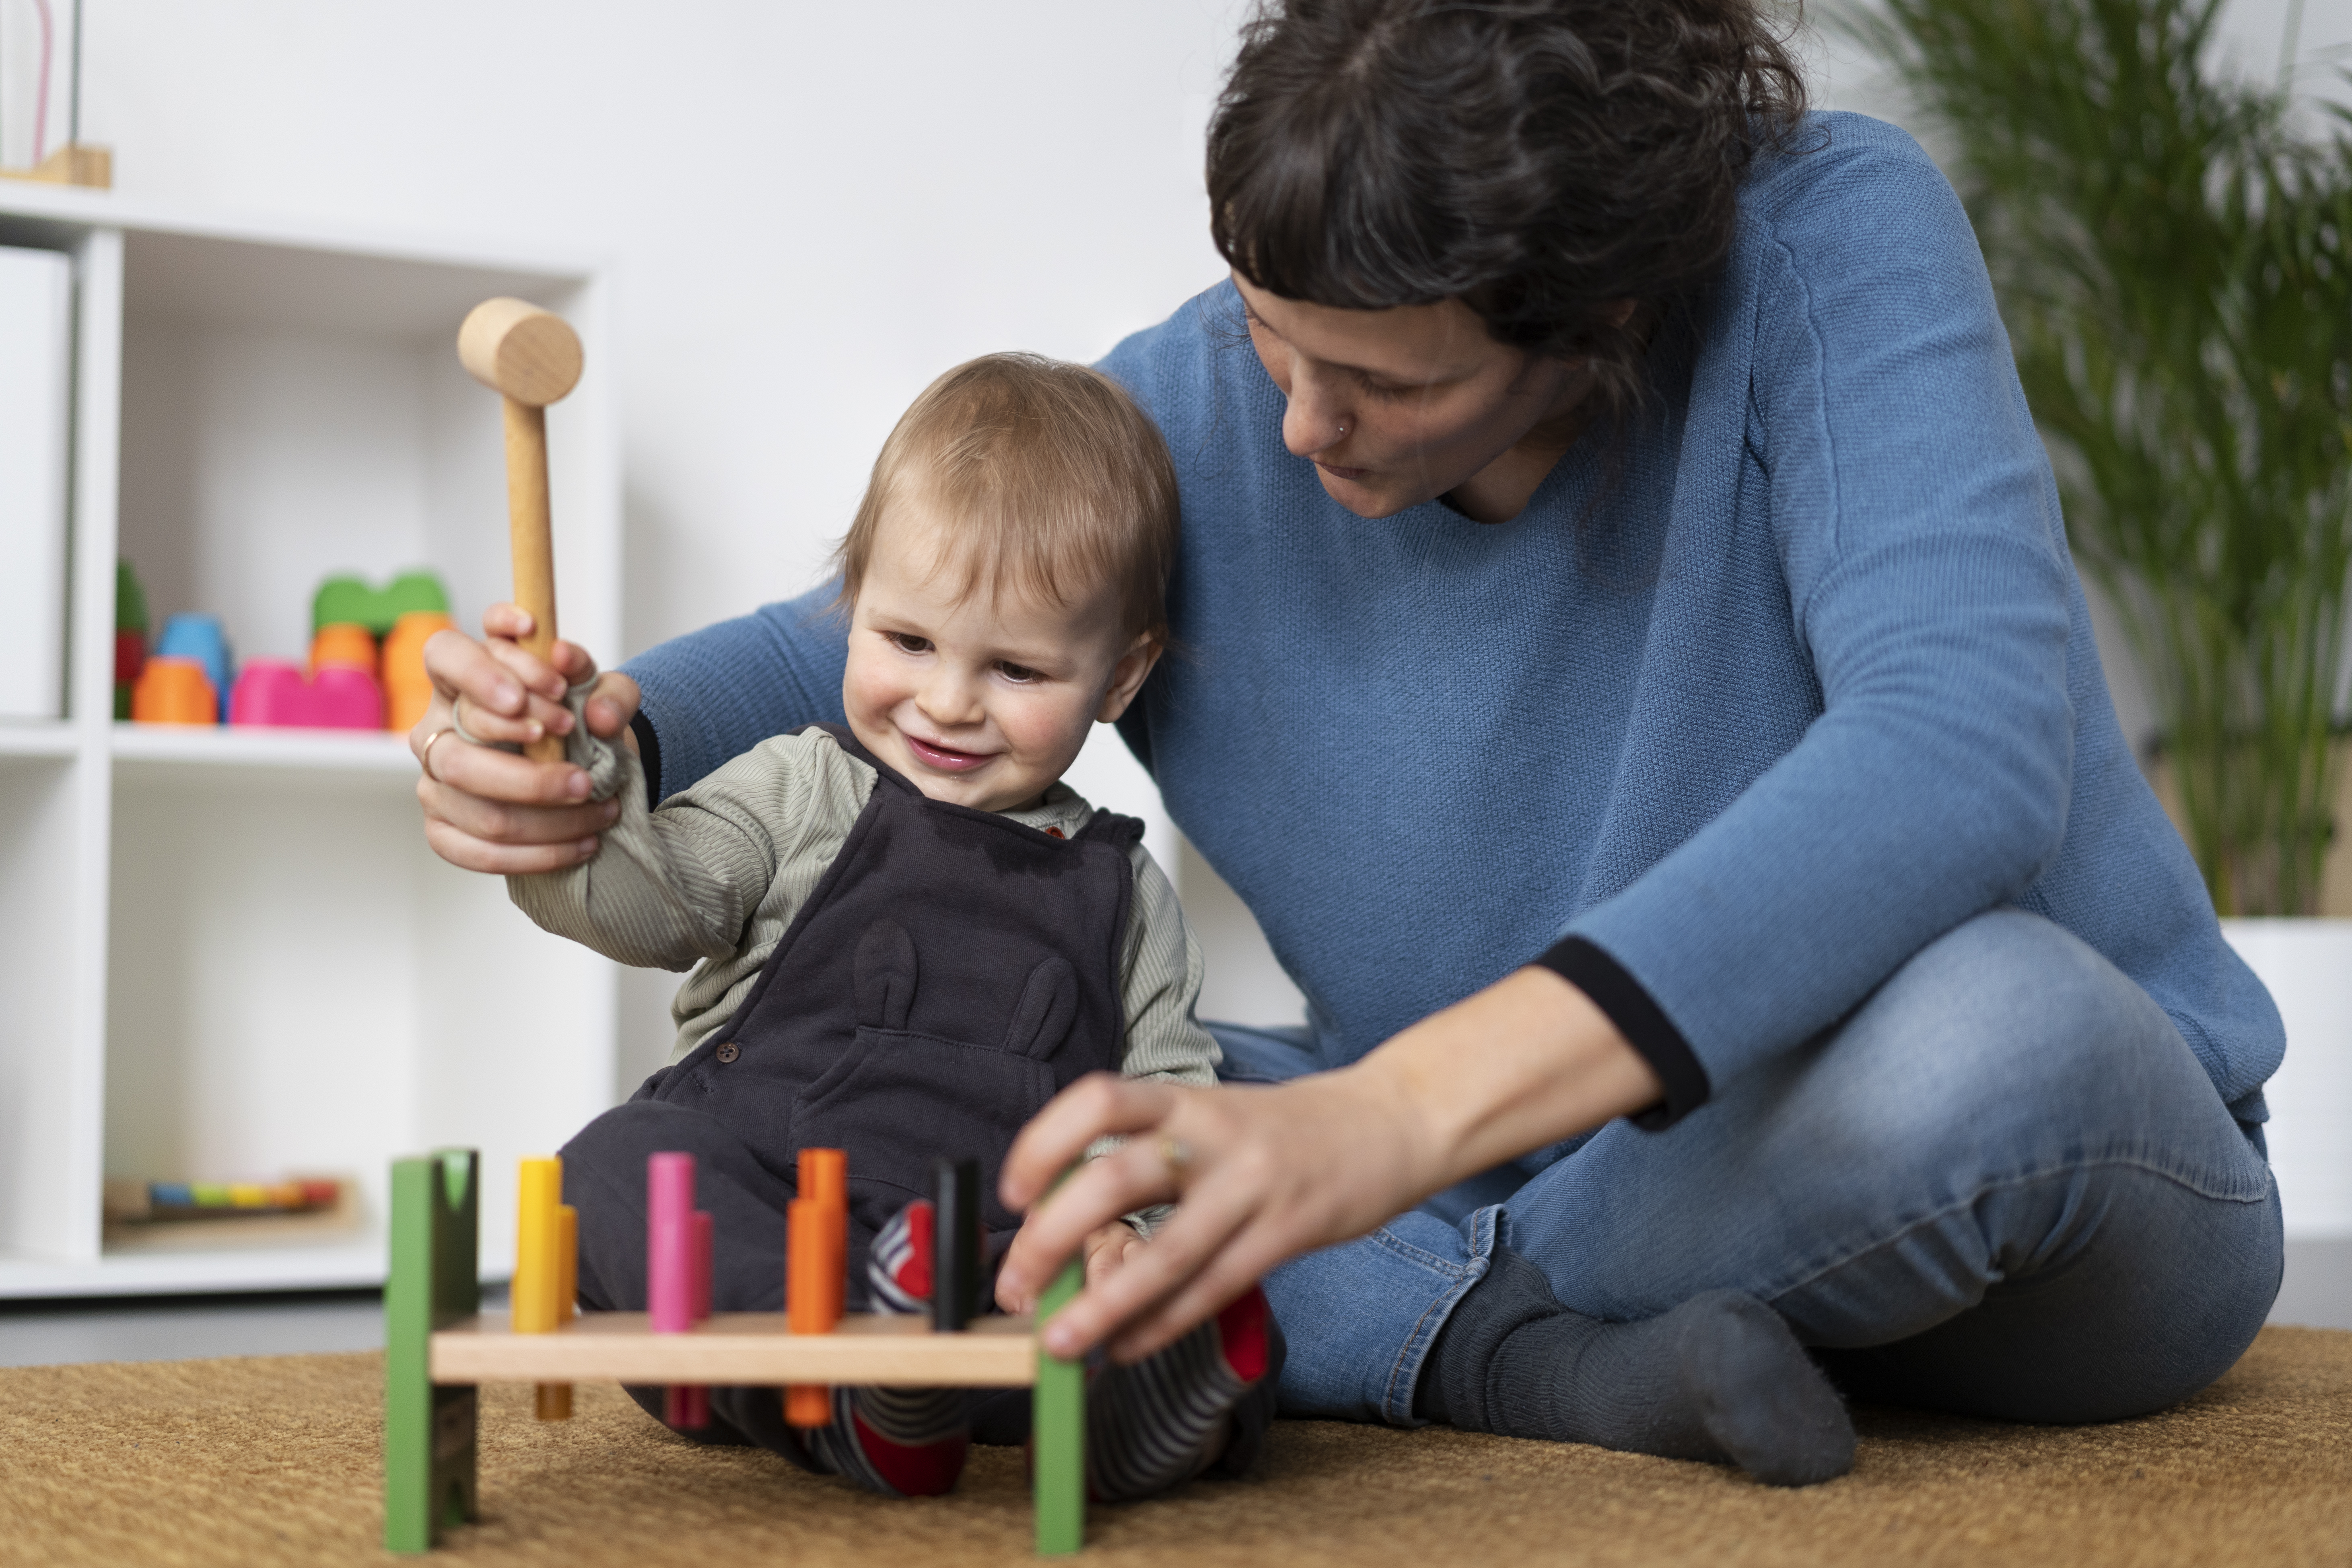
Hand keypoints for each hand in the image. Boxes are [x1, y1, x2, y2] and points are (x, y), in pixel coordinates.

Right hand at [411, 604, 642, 873]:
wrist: (583, 763)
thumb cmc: (579, 718)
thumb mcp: (607, 695)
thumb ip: (612, 693)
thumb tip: (598, 715)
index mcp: (460, 677)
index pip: (445, 655)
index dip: (485, 670)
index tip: (554, 686)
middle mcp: (436, 728)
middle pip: (460, 756)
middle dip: (531, 775)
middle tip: (584, 780)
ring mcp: (434, 781)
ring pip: (478, 811)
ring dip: (547, 819)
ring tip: (598, 811)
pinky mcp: (442, 828)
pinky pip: (478, 853)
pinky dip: (539, 854)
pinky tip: (583, 843)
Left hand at [996, 966, 1664, 1362]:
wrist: (1389, 1124)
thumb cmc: (1283, 1131)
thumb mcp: (1212, 1118)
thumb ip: (1150, 1159)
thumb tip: (1066, 1228)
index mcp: (1188, 1098)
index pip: (1100, 1101)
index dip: (1044, 1142)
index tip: (1012, 1190)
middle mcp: (1216, 1136)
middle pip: (1118, 1178)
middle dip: (1053, 1236)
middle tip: (1014, 1282)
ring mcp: (1254, 1186)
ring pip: (1165, 1250)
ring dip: (1102, 1303)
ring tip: (1059, 1340)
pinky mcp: (1287, 1233)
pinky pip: (1211, 1289)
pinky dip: (1160, 1325)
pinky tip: (1126, 1347)